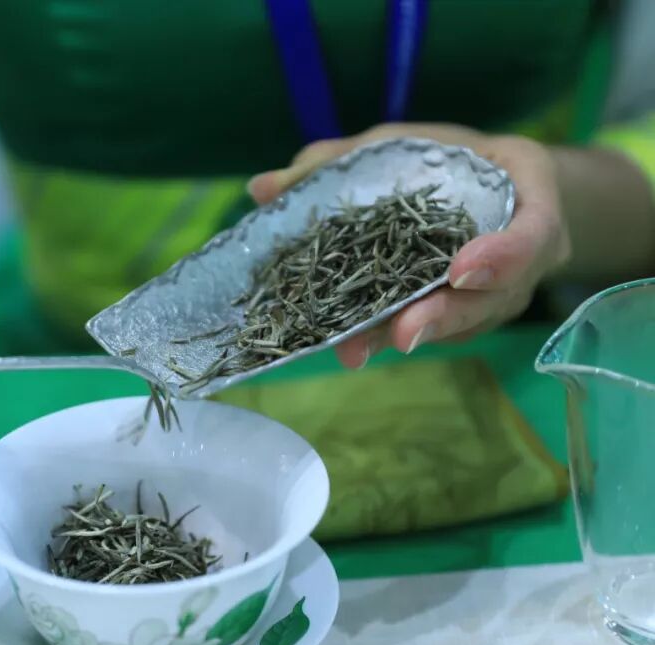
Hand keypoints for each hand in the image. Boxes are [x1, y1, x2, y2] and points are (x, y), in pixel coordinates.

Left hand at [246, 123, 570, 368]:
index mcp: (529, 205)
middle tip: (402, 334)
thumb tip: (262, 188)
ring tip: (356, 350)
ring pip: (458, 324)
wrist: (501, 190)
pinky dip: (393, 334)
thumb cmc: (454, 161)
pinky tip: (350, 342)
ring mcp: (495, 297)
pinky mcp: (468, 317)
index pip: (532, 236)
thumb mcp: (406, 143)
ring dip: (406, 336)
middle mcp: (519, 262)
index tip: (459, 270)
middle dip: (440, 317)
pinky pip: (438, 329)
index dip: (501, 257)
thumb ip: (340, 162)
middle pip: (488, 299)